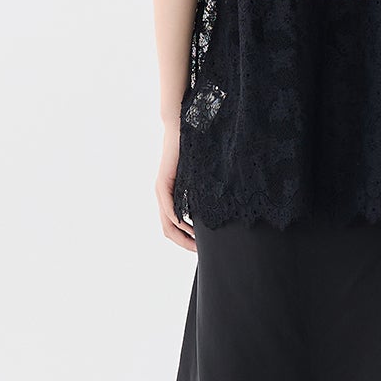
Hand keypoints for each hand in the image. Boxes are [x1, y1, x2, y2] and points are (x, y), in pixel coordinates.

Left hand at [154, 124, 196, 251]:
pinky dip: (177, 220)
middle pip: (169, 230)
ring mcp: (161, 191)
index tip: (202, 248)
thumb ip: (202, 190)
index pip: (175, 227)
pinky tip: (188, 226)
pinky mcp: (163, 183)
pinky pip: (168, 208)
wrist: (180, 127)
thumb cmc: (192, 148)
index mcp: (171, 197)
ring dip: (181, 237)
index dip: (187, 240)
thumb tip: (219, 205)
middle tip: (200, 252)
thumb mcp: (200, 176)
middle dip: (185, 244)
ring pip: (167, 223)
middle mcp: (163, 197)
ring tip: (197, 244)